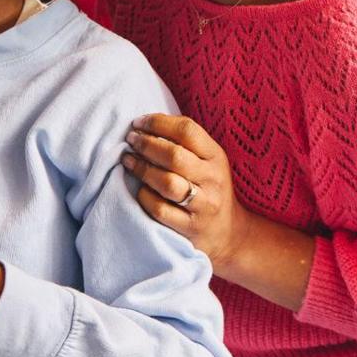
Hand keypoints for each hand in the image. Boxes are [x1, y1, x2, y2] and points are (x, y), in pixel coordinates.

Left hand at [121, 114, 246, 269]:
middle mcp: (212, 179)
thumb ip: (185, 144)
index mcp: (216, 156)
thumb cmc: (208, 189)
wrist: (228, 233)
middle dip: (146, 145)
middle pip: (174, 156)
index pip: (187, 130)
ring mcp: (203, 205)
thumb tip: (145, 125)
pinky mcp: (190, 227)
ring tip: (128, 161)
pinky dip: (145, 197)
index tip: (138, 123)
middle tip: (131, 141)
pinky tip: (139, 190)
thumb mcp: (207, 162)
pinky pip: (160, 209)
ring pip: (167, 182)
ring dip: (142, 169)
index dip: (158, 123)